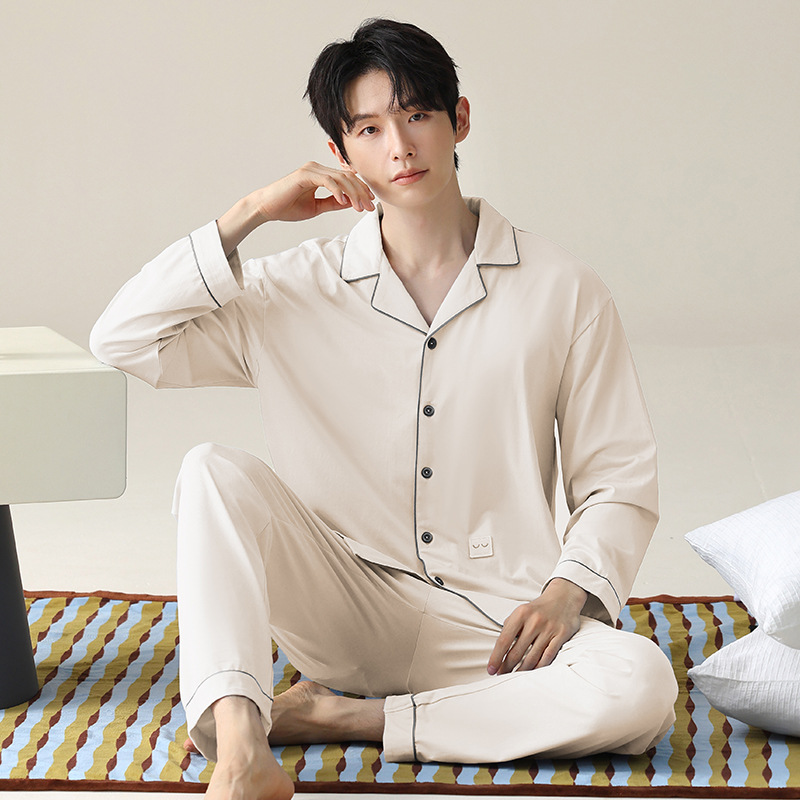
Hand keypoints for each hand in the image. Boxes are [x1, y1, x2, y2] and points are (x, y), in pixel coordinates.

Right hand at [217, 162, 375, 255]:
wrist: (266, 208)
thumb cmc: (287, 207)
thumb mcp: (317, 207)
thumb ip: (333, 203)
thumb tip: (351, 203)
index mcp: (320, 175)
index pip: (346, 179)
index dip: (360, 191)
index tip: (370, 203)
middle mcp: (317, 168)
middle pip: (346, 177)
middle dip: (361, 192)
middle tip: (370, 207)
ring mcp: (311, 170)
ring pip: (340, 178)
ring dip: (352, 193)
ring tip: (360, 207)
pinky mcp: (304, 174)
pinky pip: (327, 181)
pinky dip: (337, 191)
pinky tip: (344, 202)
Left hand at [487, 578, 586, 674]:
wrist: (564, 597)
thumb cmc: (539, 608)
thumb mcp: (521, 611)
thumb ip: (510, 626)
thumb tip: (500, 648)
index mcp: (521, 614)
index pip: (504, 640)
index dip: (496, 657)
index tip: (491, 669)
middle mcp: (534, 621)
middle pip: (517, 651)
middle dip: (507, 667)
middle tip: (501, 675)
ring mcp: (548, 629)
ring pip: (532, 657)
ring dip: (522, 670)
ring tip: (514, 677)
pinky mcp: (561, 636)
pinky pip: (548, 657)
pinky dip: (539, 667)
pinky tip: (532, 673)